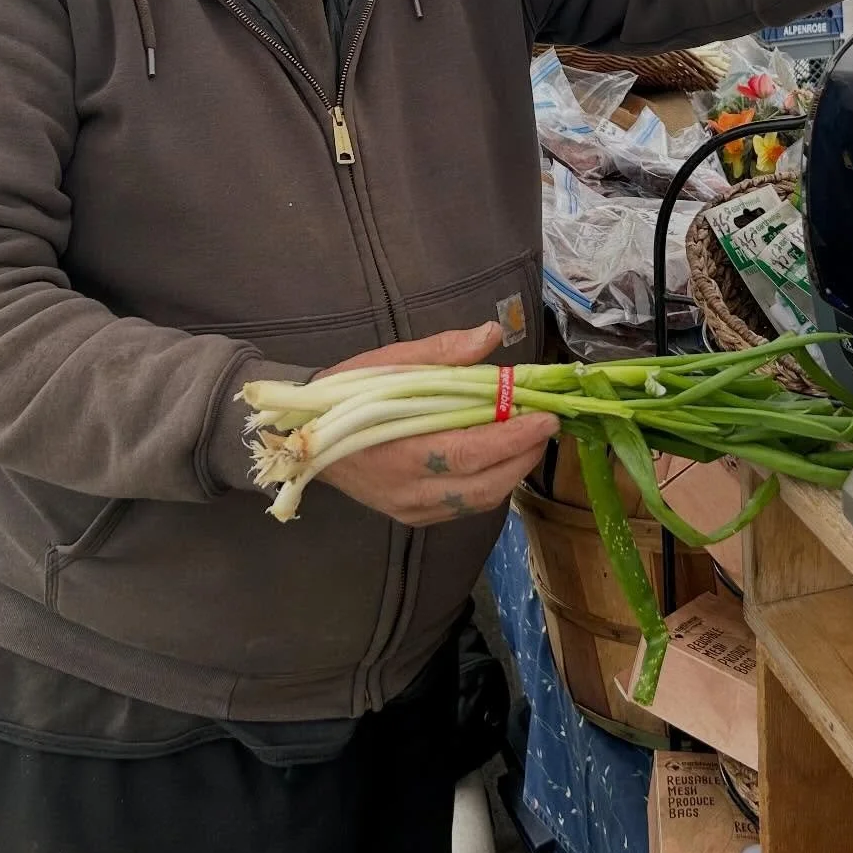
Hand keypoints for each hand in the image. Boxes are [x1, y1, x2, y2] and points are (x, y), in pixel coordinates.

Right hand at [315, 323, 557, 527]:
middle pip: (485, 486)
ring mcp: (412, 509)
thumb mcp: (388, 363)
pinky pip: (466, 506)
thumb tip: (491, 334)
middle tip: (546, 423)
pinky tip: (501, 456)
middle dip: (524, 455)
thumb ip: (442, 353)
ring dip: (513, 470)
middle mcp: (408, 491)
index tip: (546, 416)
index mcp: (399, 452)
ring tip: (529, 437)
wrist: (306, 437)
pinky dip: (492, 482)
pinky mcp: (415, 517)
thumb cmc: (346, 395)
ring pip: (480, 501)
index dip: (513, 437)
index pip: (470, 453)